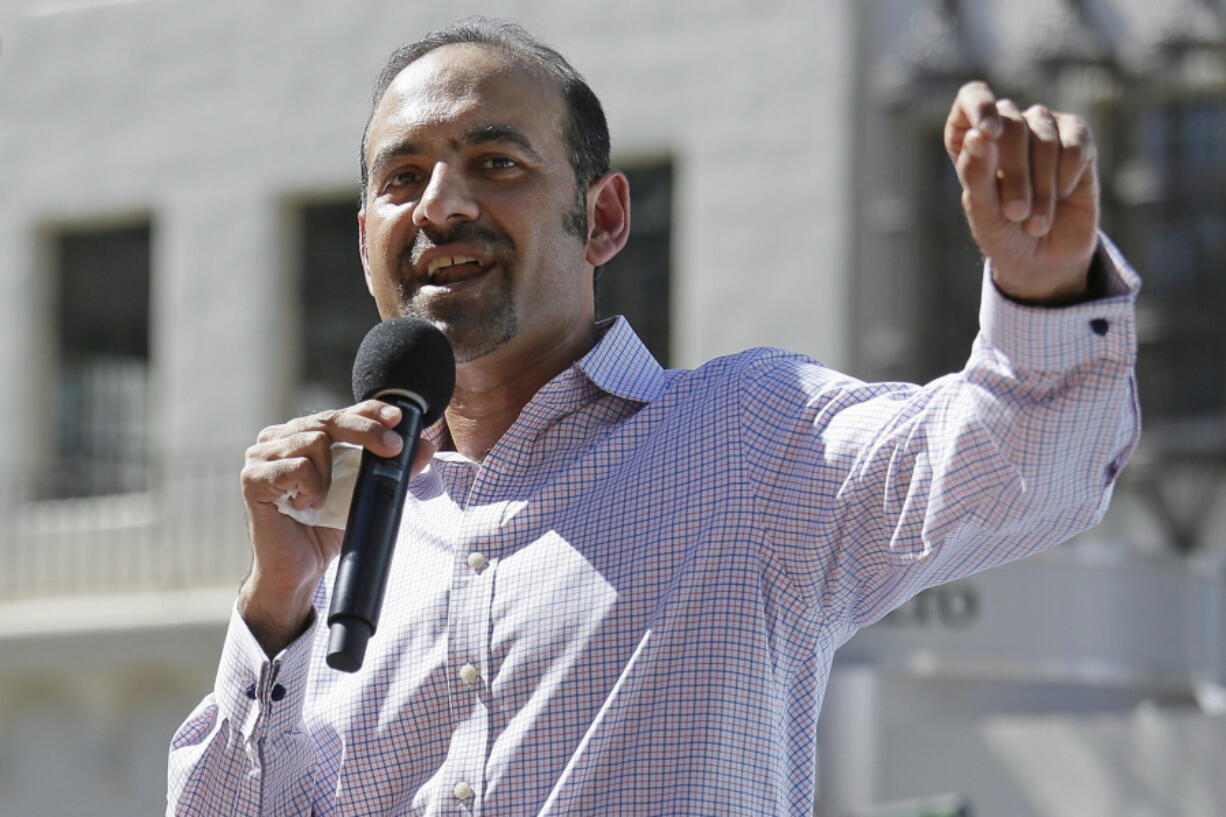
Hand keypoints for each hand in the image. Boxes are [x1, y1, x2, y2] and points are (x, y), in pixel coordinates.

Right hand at [238, 400, 434, 654]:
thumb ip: (392, 469)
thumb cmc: (326, 529)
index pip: (339, 412)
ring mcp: (261, 457)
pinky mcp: (252, 479)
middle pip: (328, 419)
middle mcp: (278, 439)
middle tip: (393, 448)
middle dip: (366, 430)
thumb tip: (425, 446)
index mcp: (303, 435)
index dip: (370, 410)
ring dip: (332, 471)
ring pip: (313, 439)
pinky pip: (296, 466)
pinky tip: (306, 504)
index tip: (397, 418)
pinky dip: (312, 486)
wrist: (299, 571)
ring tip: (324, 498)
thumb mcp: (365, 494)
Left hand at [945, 81, 1099, 302]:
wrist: (1043, 260)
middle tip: (1015, 214)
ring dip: (1041, 187)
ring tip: (1035, 222)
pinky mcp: (1078, 139)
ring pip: (1044, 137)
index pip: (972, 96)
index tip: (989, 133)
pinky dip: (1067, 176)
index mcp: (972, 139)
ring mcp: (1045, 129)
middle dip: (1015, 175)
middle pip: (1011, 124)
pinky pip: (1075, 144)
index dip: (980, 106)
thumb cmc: (1003, 235)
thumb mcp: (983, 213)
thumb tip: (979, 134)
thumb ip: (975, 174)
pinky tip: (1063, 196)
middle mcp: (1008, 126)